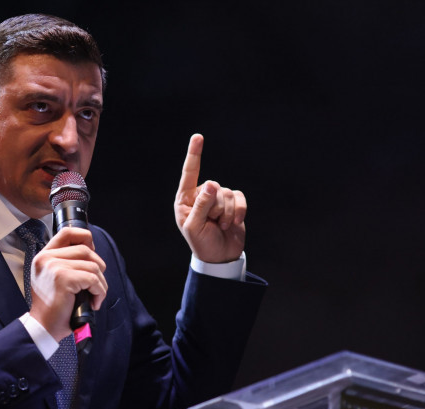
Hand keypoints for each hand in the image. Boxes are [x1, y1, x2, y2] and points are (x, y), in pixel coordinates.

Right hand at [29, 227, 106, 340]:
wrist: (43, 327)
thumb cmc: (53, 307)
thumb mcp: (54, 278)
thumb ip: (66, 262)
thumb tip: (91, 251)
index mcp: (44, 256)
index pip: (67, 232)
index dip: (85, 238)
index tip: (92, 254)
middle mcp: (46, 258)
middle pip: (85, 250)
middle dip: (98, 267)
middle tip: (96, 285)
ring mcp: (54, 267)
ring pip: (92, 265)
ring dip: (100, 283)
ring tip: (95, 296)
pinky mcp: (63, 279)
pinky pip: (93, 279)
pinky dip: (100, 291)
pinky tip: (94, 302)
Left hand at [174, 134, 245, 262]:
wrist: (221, 256)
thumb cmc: (202, 243)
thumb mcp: (195, 227)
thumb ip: (201, 205)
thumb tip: (213, 183)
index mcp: (185, 199)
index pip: (189, 173)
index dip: (194, 154)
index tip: (198, 137)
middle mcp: (201, 195)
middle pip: (214, 188)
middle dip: (215, 208)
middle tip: (211, 224)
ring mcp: (218, 198)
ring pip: (227, 193)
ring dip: (226, 213)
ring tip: (220, 226)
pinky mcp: (233, 202)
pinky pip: (240, 197)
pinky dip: (239, 211)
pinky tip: (234, 223)